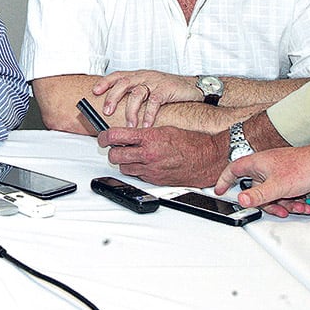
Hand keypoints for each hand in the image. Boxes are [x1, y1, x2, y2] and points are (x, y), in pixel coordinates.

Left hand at [92, 70, 200, 127]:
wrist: (193, 86)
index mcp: (138, 75)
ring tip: (129, 124)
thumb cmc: (168, 89)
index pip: (118, 75)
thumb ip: (135, 93)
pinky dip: (149, 114)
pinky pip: (154, 102)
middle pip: (124, 83)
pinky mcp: (166, 89)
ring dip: (131, 110)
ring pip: (137, 93)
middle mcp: (144, 76)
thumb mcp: (148, 87)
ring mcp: (155, 82)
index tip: (94, 91)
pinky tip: (146, 124)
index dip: (105, 82)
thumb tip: (117, 108)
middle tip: (106, 111)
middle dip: (113, 97)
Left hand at [99, 126, 228, 186]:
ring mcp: (151, 170)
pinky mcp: (156, 180)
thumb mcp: (163, 129)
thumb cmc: (190, 142)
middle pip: (114, 156)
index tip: (102, 137)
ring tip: (131, 155)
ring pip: (123, 168)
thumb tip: (126, 134)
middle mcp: (148, 155)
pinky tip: (143, 163)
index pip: (114, 137)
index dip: (103, 137)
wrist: (207, 159)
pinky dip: (137, 170)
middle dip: (111, 151)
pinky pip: (137, 176)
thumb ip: (142, 133)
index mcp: (148, 138)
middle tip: (114, 147)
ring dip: (124, 162)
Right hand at [216, 144, 309, 217]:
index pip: (233, 171)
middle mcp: (265, 168)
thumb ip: (257, 195)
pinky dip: (293, 202)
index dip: (224, 181)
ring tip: (295, 206)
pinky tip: (302, 204)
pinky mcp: (290, 181)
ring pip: (272, 195)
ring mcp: (278, 175)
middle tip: (275, 209)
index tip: (220, 190)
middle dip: (267, 203)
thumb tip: (241, 200)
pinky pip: (285, 196)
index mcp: (256, 163)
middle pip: (256, 190)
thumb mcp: (277, 186)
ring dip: (285, 205)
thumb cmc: (303, 166)